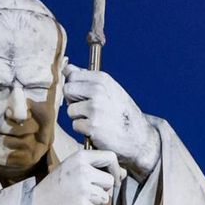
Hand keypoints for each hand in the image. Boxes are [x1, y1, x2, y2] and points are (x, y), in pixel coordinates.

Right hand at [28, 145, 115, 204]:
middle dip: (101, 191)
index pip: (110, 156)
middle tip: (82, 195)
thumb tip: (122, 174)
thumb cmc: (52, 192)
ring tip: (75, 203)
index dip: (115, 170)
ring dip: (94, 204)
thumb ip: (94, 170)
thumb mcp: (70, 172)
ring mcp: (83, 189)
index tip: (112, 179)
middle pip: (109, 181)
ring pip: (105, 198)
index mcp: (79, 158)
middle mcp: (82, 170)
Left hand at [63, 65, 160, 179]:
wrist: (137, 136)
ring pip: (70, 110)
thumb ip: (87, 78)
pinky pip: (75, 125)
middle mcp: (98, 90)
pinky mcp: (92, 125)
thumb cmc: (121, 112)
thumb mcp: (109, 89)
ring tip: (96, 120)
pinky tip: (97, 130)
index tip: (84, 95)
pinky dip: (84, 130)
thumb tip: (67, 67)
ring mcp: (95, 108)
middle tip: (88, 109)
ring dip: (79, 117)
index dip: (75, 87)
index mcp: (103, 79)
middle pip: (67, 90)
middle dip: (73, 101)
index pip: (72, 75)